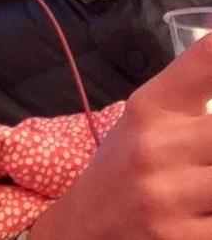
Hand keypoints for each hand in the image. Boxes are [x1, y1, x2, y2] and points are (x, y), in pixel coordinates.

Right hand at [29, 34, 211, 239]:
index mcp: (150, 108)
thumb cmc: (125, 166)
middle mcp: (158, 148)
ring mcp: (171, 199)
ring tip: (207, 179)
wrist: (85, 230)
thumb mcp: (146, 119)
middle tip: (211, 146)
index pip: (205, 62)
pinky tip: (206, 207)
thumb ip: (192, 91)